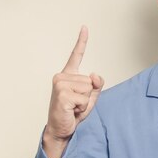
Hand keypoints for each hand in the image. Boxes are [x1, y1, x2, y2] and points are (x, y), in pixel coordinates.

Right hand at [44, 26, 103, 152]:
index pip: (76, 55)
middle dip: (88, 96)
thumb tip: (94, 75)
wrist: (61, 129)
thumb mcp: (90, 98)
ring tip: (73, 107)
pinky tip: (71, 110)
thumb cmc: (73, 113)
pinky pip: (84, 99)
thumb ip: (97, 85)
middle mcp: (61, 76)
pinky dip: (82, 108)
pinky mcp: (62, 94)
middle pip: (90, 81)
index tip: (85, 27)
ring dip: (85, 102)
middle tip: (76, 104)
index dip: (81, 41)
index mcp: (68, 75)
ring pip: (88, 89)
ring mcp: (60, 84)